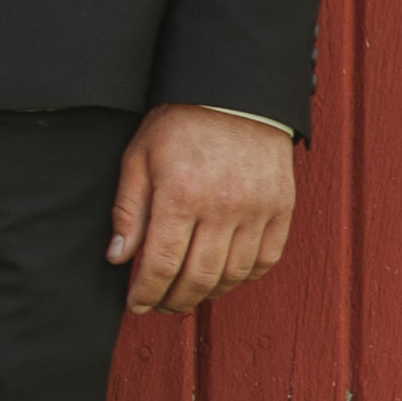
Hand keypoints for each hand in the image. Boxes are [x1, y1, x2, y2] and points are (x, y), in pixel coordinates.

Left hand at [111, 104, 296, 313]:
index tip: (136, 304)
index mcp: (180, 195)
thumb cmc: (180, 124)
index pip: (161, 264)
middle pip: (199, 278)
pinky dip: (244, 276)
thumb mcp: (138, 157)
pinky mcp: (282, 209)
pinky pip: (266, 260)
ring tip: (188, 293)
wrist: (235, 95)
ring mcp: (257, 210)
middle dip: (174, 301)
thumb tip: (120, 257)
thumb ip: (128, 210)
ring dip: (208, 293)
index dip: (147, 293)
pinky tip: (224, 275)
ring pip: (233, 275)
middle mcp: (223, 207)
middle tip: (160, 305)